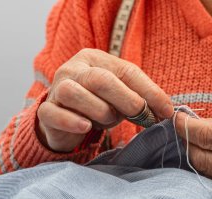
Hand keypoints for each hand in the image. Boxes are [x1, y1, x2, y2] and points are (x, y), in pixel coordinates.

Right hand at [37, 49, 173, 151]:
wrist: (65, 120)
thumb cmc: (96, 105)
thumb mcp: (120, 98)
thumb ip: (139, 98)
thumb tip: (166, 110)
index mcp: (94, 59)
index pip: (126, 71)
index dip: (149, 91)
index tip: (166, 111)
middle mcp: (72, 69)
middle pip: (99, 79)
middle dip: (126, 99)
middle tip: (141, 116)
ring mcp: (56, 89)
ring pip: (75, 94)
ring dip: (99, 111)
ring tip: (108, 121)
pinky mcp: (45, 111)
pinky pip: (54, 114)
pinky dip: (71, 121)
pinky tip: (86, 127)